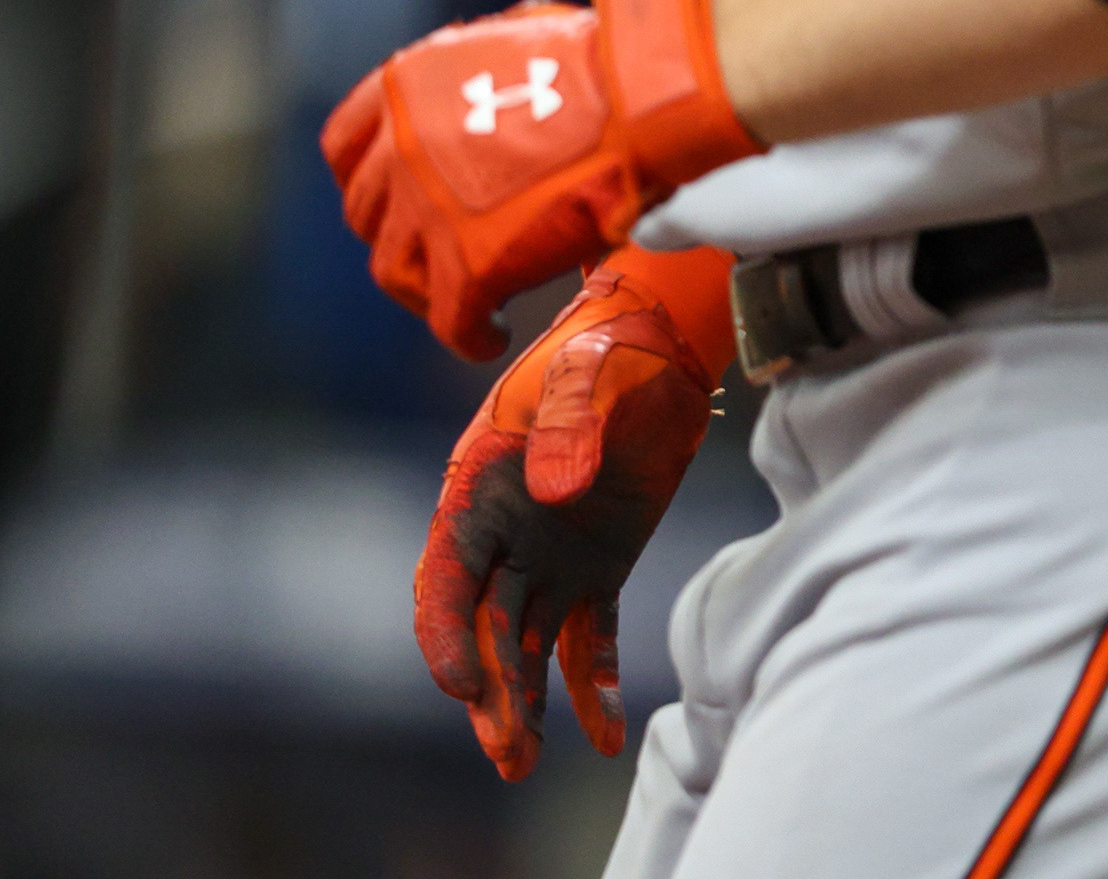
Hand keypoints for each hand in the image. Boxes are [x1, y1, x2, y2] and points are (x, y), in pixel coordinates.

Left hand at [322, 0, 760, 357]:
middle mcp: (400, 147)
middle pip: (369, 214)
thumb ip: (484, 66)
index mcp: (408, 86)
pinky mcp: (470, 263)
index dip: (367, 178)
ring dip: (424, 290)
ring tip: (463, 302)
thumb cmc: (607, 60)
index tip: (392, 197)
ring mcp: (427, 209)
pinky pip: (451, 320)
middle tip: (438, 249)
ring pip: (395, 272)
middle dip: (399, 235)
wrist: (643, 101)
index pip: (346, 145)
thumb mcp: (519, 36)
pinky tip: (492, 336)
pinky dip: (469, 334)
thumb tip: (498, 82)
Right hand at [413, 246, 736, 777]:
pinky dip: (593, 684)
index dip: (448, 639)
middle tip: (504, 754)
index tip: (467, 686)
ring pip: (527, 645)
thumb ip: (569, 426)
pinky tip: (602, 734)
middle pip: (485, 630)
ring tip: (525, 765)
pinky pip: (590, 636)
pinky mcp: (601, 566)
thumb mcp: (586, 374)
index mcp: (475, 496)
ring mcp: (550, 556)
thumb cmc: (608, 347)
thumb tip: (557, 491)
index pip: (444, 583)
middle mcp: (504, 537)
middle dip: (490, 694)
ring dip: (527, 704)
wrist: (662, 342)